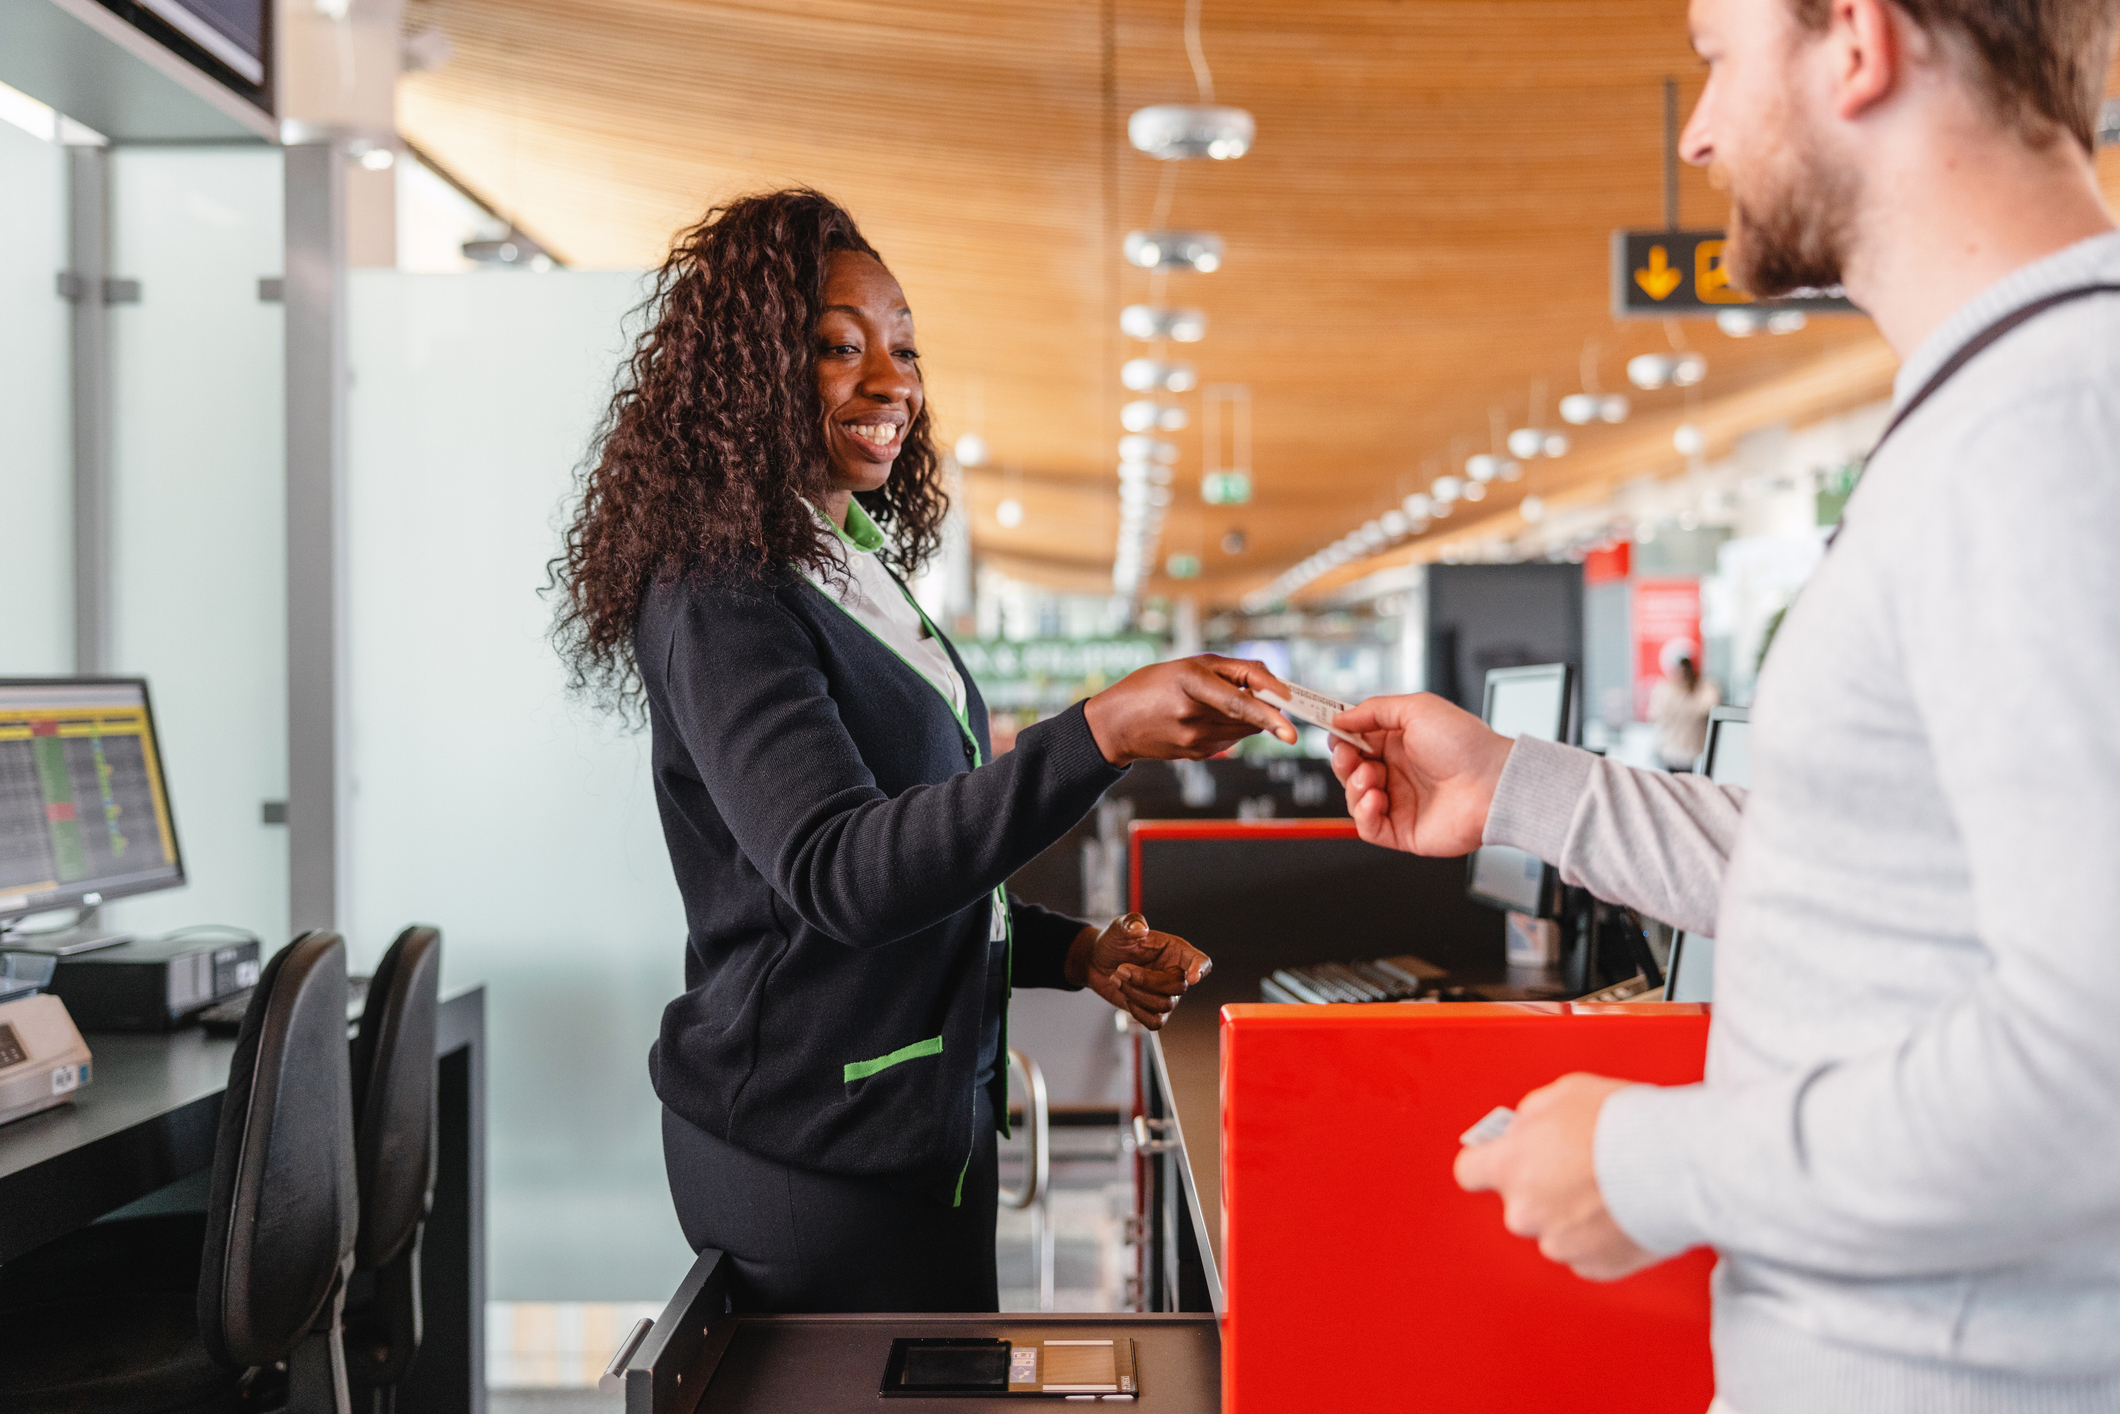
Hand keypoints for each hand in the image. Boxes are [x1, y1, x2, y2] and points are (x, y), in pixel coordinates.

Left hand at [1065, 913, 1211, 1030]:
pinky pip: (1155, 1021)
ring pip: (1164, 1005)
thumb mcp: (1119, 927)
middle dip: (1145, 981)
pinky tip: (1125, 994)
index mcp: (1175, 951)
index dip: (1200, 969)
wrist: (1095, 962)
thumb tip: (1140, 928)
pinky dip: (1137, 1011)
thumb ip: (1130, 923)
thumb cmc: (1113, 942)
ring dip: (1135, 993)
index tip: (1191, 977)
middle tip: (1120, 969)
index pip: (1200, 961)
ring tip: (1117, 977)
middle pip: (1178, 987)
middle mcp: (1175, 973)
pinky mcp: (1153, 1010)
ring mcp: (1166, 994)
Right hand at [1083, 656, 1297, 766]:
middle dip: (1268, 710)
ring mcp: (1193, 739)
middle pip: (1247, 717)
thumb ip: (1238, 670)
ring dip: (1250, 717)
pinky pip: (1230, 740)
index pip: (1237, 703)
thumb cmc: (1155, 684)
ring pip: (1244, 730)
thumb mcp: (1192, 663)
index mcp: (1189, 682)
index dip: (1268, 715)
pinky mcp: (1196, 754)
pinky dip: (1232, 727)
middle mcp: (1191, 714)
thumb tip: (1276, 688)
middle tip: (1281, 702)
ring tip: (1222, 701)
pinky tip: (1209, 718)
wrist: (1115, 724)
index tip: (1291, 730)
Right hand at [1326, 692, 1512, 855]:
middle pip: (1351, 771)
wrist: (1492, 784)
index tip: (1333, 732)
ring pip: (1355, 799)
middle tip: (1350, 757)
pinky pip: (1368, 827)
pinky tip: (1375, 800)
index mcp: (1400, 744)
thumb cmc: (1465, 744)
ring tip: (1372, 779)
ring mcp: (1400, 803)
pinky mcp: (1403, 831)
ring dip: (1354, 788)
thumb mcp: (1416, 708)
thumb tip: (1340, 717)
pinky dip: (1364, 814)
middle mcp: (1399, 773)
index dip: (1343, 739)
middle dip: (1344, 763)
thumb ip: (1373, 710)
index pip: (1358, 743)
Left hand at [1454, 1073, 1657, 1280]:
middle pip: (1518, 1202)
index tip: (1498, 1161)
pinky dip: (1599, 1237)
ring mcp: (1559, 1243)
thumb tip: (1525, 1126)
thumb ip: (1532, 1115)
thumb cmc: (1623, 1125)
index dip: (1486, 1163)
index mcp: (1510, 1166)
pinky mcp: (1593, 1266)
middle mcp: (1526, 1211)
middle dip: (1541, 1187)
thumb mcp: (1564, 1093)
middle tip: (1576, 1167)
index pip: (1469, 1171)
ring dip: (1572, 1214)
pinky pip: (1585, 1252)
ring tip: (1607, 1188)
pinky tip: (1620, 1212)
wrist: (1675, 1165)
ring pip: (1554, 1228)